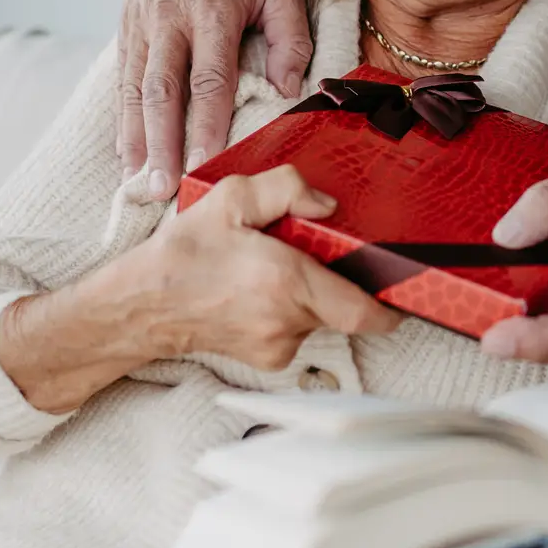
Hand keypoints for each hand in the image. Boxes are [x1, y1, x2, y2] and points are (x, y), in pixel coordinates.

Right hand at [119, 0, 314, 191]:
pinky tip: (125, 151)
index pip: (209, 78)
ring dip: (134, 138)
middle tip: (162, 187)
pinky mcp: (126, 25)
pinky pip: (121, 76)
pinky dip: (121, 117)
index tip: (206, 163)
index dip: (206, 124)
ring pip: (133, 88)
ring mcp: (143, 23)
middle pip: (162, 91)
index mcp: (213, 9)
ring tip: (137, 182)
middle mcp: (171, 20)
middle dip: (160, 143)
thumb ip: (290, 35)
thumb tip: (289, 88)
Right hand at [136, 165, 401, 366]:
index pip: (363, 311)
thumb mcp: (231, 198)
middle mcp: (288, 320)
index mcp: (286, 281)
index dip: (392, 306)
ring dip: (309, 294)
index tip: (404, 293)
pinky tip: (258, 293)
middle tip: (306, 255)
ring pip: (319, 316)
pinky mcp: (268, 359)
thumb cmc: (184, 255)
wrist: (143, 305)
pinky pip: (298, 330)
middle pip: (343, 305)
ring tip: (270, 271)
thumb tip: (327, 203)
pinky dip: (290, 310)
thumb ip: (286, 188)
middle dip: (335, 279)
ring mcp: (278, 346)